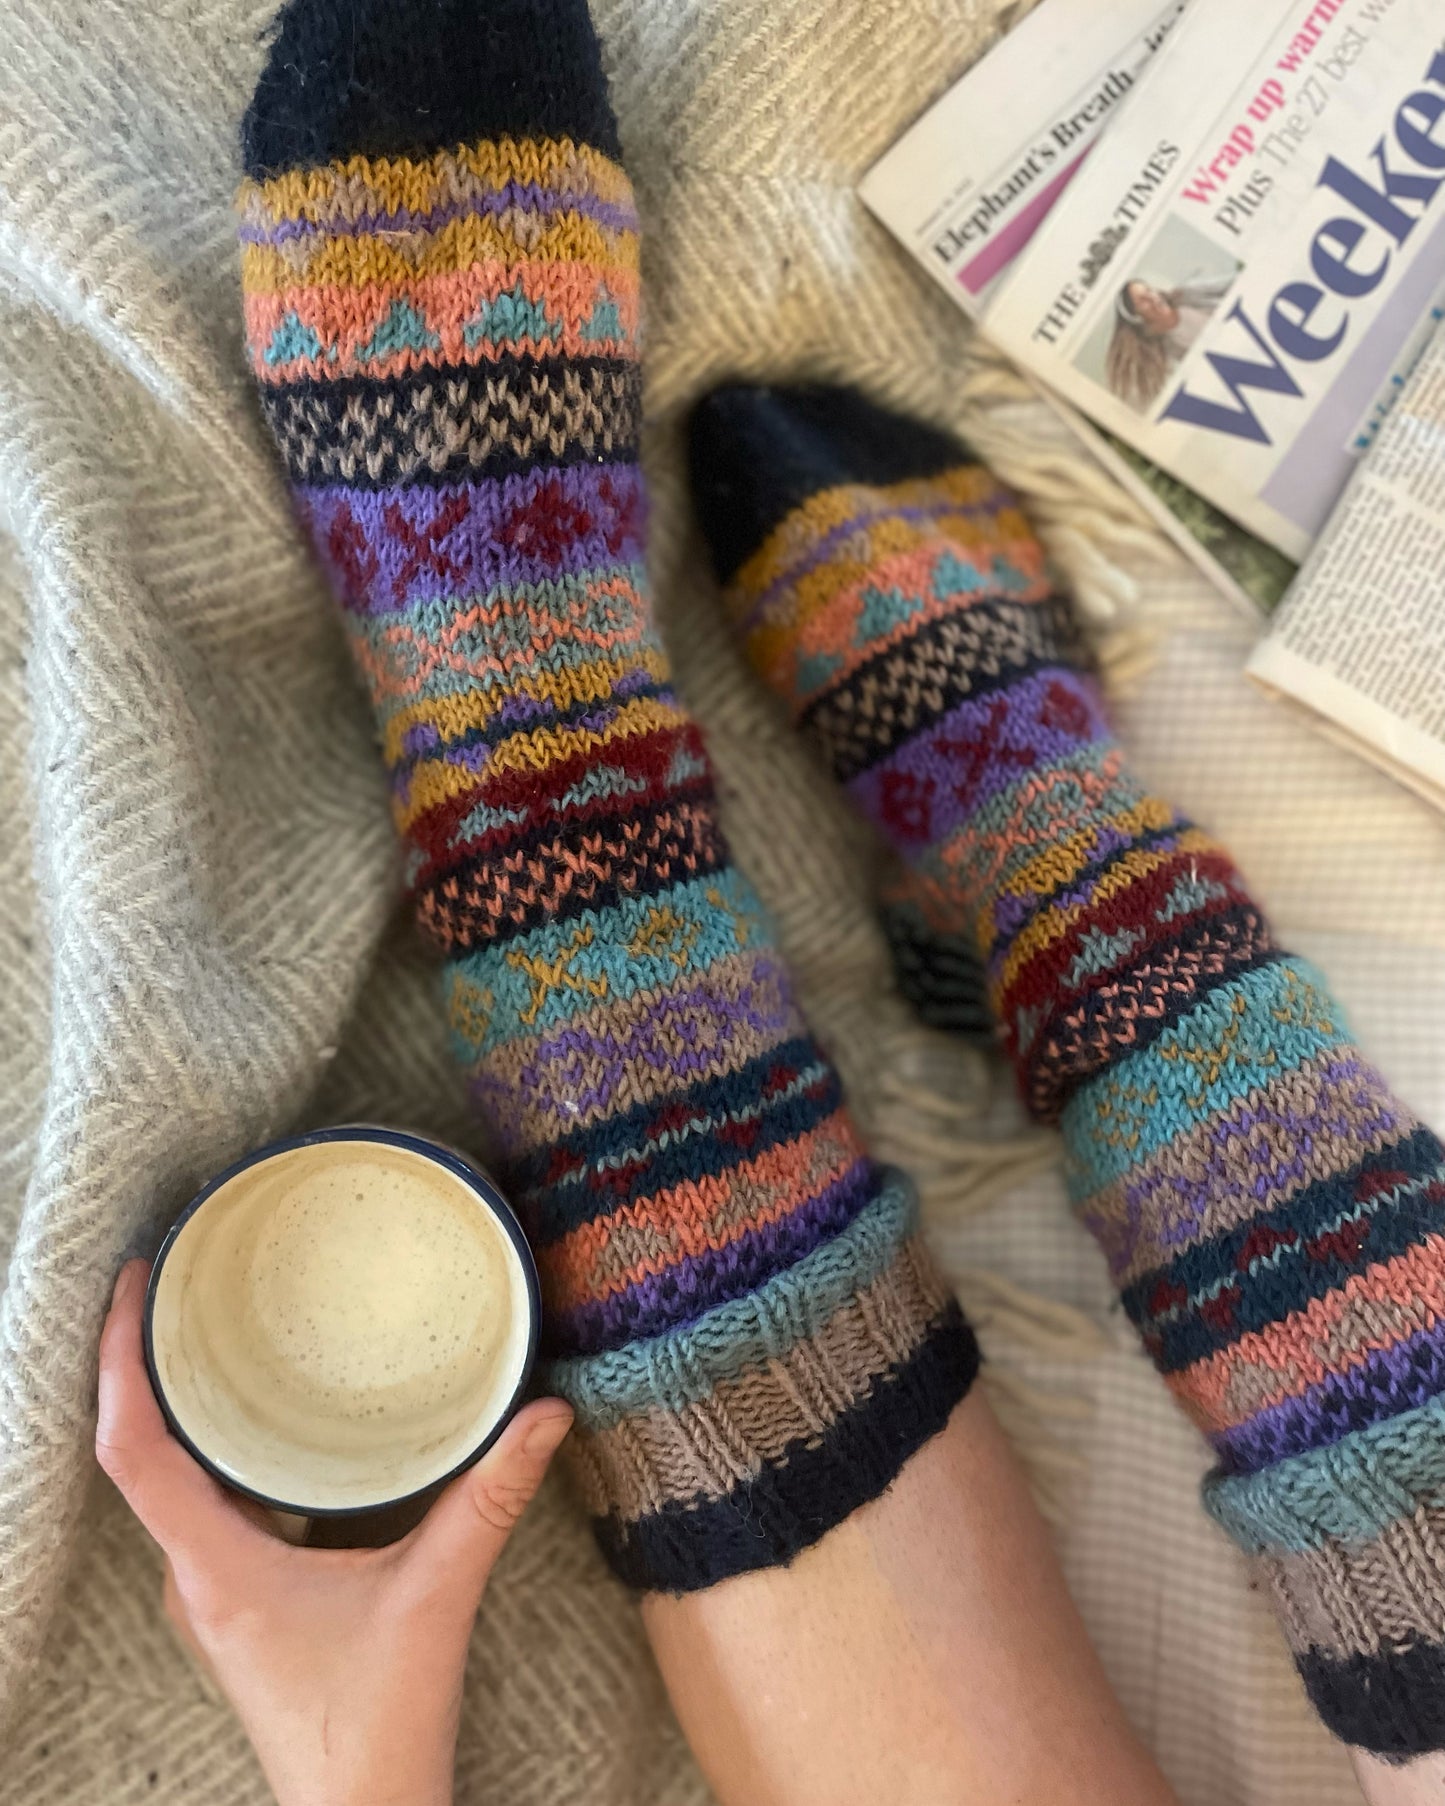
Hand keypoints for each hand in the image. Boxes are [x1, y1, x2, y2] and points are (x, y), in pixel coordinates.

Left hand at [96, 1259, 572, 1805]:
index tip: (134, 1287)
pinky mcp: (237, 1598)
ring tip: (200, 1323)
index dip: (118, 1361)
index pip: (133, 1448)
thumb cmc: (378, 1729)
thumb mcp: (437, 1597)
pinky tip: (256, 1414)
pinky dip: (208, 1443)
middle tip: (173, 1277)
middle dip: (140, 1359)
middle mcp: (195, 1574)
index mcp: (216, 1567)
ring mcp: (211, 1590)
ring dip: (172, 1402)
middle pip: (137, 1449)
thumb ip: (489, 1500)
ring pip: (166, 1477)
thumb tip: (544, 1411)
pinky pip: (199, 1501)